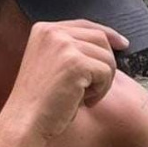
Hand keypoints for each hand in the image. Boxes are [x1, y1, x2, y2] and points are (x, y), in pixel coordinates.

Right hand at [11, 19, 128, 139]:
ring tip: (84, 97)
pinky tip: (84, 101)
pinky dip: (100, 91)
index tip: (122, 45)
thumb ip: (71, 51)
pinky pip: (106, 72)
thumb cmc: (39, 104)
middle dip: (105, 65)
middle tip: (92, 90)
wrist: (25, 122)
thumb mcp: (52, 67)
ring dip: (103, 82)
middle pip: (100, 38)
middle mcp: (52, 32)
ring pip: (107, 57)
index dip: (108, 35)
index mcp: (44, 30)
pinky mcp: (75, 63)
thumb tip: (108, 45)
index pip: (85, 24)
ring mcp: (63, 45)